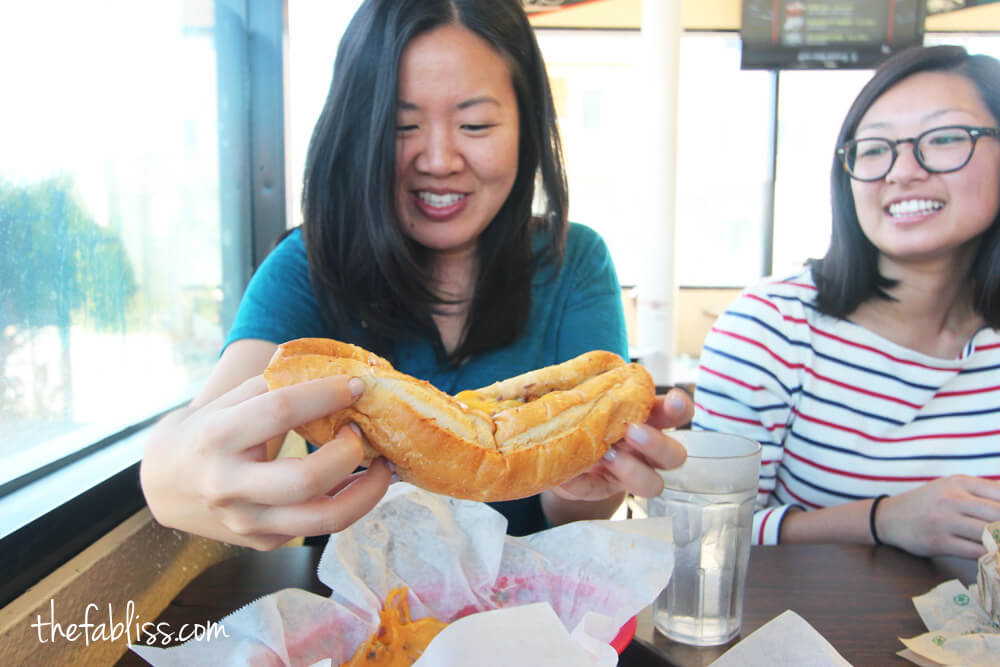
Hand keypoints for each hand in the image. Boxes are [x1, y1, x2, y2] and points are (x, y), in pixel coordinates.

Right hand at [140, 374, 391, 549]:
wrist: (163, 486)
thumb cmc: (205, 432)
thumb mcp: (226, 402)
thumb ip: (273, 387)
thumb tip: (334, 371)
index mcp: (217, 437)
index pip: (281, 410)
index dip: (326, 394)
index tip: (356, 385)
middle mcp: (229, 486)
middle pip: (307, 478)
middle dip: (349, 452)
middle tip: (361, 432)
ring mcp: (246, 522)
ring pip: (323, 519)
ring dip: (367, 491)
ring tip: (382, 467)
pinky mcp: (262, 543)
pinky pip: (318, 527)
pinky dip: (348, 503)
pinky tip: (358, 482)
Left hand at [549, 388, 691, 502]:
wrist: (556, 444)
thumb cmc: (582, 412)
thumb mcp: (587, 395)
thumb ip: (587, 386)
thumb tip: (569, 374)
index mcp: (648, 418)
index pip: (676, 413)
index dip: (680, 407)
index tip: (673, 399)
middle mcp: (646, 450)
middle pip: (675, 455)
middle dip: (658, 444)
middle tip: (632, 431)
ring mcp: (628, 474)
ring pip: (653, 483)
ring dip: (632, 470)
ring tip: (606, 456)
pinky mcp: (601, 490)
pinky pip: (598, 492)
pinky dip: (582, 484)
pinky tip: (568, 476)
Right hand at [877, 475, 999, 558]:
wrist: (890, 517)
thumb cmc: (927, 502)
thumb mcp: (951, 487)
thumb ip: (982, 491)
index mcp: (959, 482)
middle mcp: (952, 499)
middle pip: (998, 514)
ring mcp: (944, 521)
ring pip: (989, 534)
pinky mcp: (939, 542)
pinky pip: (975, 551)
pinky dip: (989, 554)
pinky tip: (993, 554)